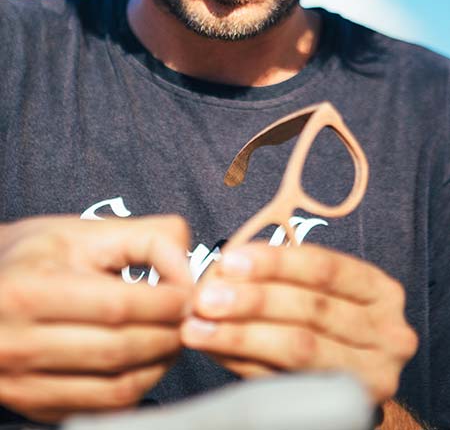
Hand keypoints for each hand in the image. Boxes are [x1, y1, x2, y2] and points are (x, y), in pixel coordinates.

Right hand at [0, 215, 191, 423]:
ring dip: (160, 363)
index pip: (117, 306)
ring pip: (115, 388)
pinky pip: (103, 407)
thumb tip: (188, 263)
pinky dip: (138, 386)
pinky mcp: (35, 407)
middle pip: (119, 349)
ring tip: (174, 336)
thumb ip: (144, 237)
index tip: (189, 291)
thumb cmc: (36, 254)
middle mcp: (18, 343)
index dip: (166, 300)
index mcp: (29, 291)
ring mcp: (23, 384)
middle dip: (169, 332)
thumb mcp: (83, 231)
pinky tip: (149, 360)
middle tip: (190, 315)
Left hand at [181, 242, 417, 402]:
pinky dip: (246, 365)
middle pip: (311, 308)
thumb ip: (282, 277)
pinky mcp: (352, 410)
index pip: (324, 268)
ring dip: (241, 335)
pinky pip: (288, 383)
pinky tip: (217, 351)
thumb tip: (224, 269)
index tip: (229, 261)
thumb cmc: (325, 321)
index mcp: (380, 291)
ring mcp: (375, 376)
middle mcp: (389, 334)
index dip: (274, 263)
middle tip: (205, 298)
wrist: (349, 379)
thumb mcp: (319, 292)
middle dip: (251, 300)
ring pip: (299, 348)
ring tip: (198, 327)